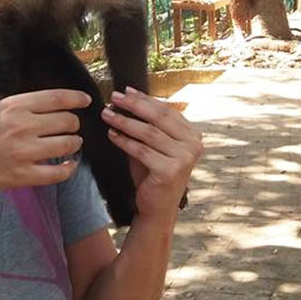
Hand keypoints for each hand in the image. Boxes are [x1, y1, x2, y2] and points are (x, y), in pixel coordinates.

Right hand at [0, 89, 86, 196]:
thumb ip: (23, 105)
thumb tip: (56, 103)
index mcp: (15, 106)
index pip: (58, 98)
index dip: (77, 98)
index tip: (87, 101)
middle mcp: (22, 127)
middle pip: (68, 121)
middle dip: (74, 124)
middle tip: (71, 128)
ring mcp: (24, 152)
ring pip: (68, 144)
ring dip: (74, 144)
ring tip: (70, 144)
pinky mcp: (23, 175)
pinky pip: (59, 172)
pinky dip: (69, 168)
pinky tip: (68, 165)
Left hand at [102, 87, 202, 221]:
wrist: (156, 209)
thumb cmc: (153, 175)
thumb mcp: (153, 145)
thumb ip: (146, 123)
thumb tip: (128, 95)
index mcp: (192, 135)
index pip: (166, 110)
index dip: (144, 99)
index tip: (125, 90)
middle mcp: (193, 144)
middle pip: (158, 117)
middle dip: (134, 105)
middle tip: (114, 97)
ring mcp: (184, 158)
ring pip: (148, 133)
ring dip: (124, 121)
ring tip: (107, 114)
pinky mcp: (170, 170)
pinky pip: (141, 150)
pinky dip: (124, 140)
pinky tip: (112, 134)